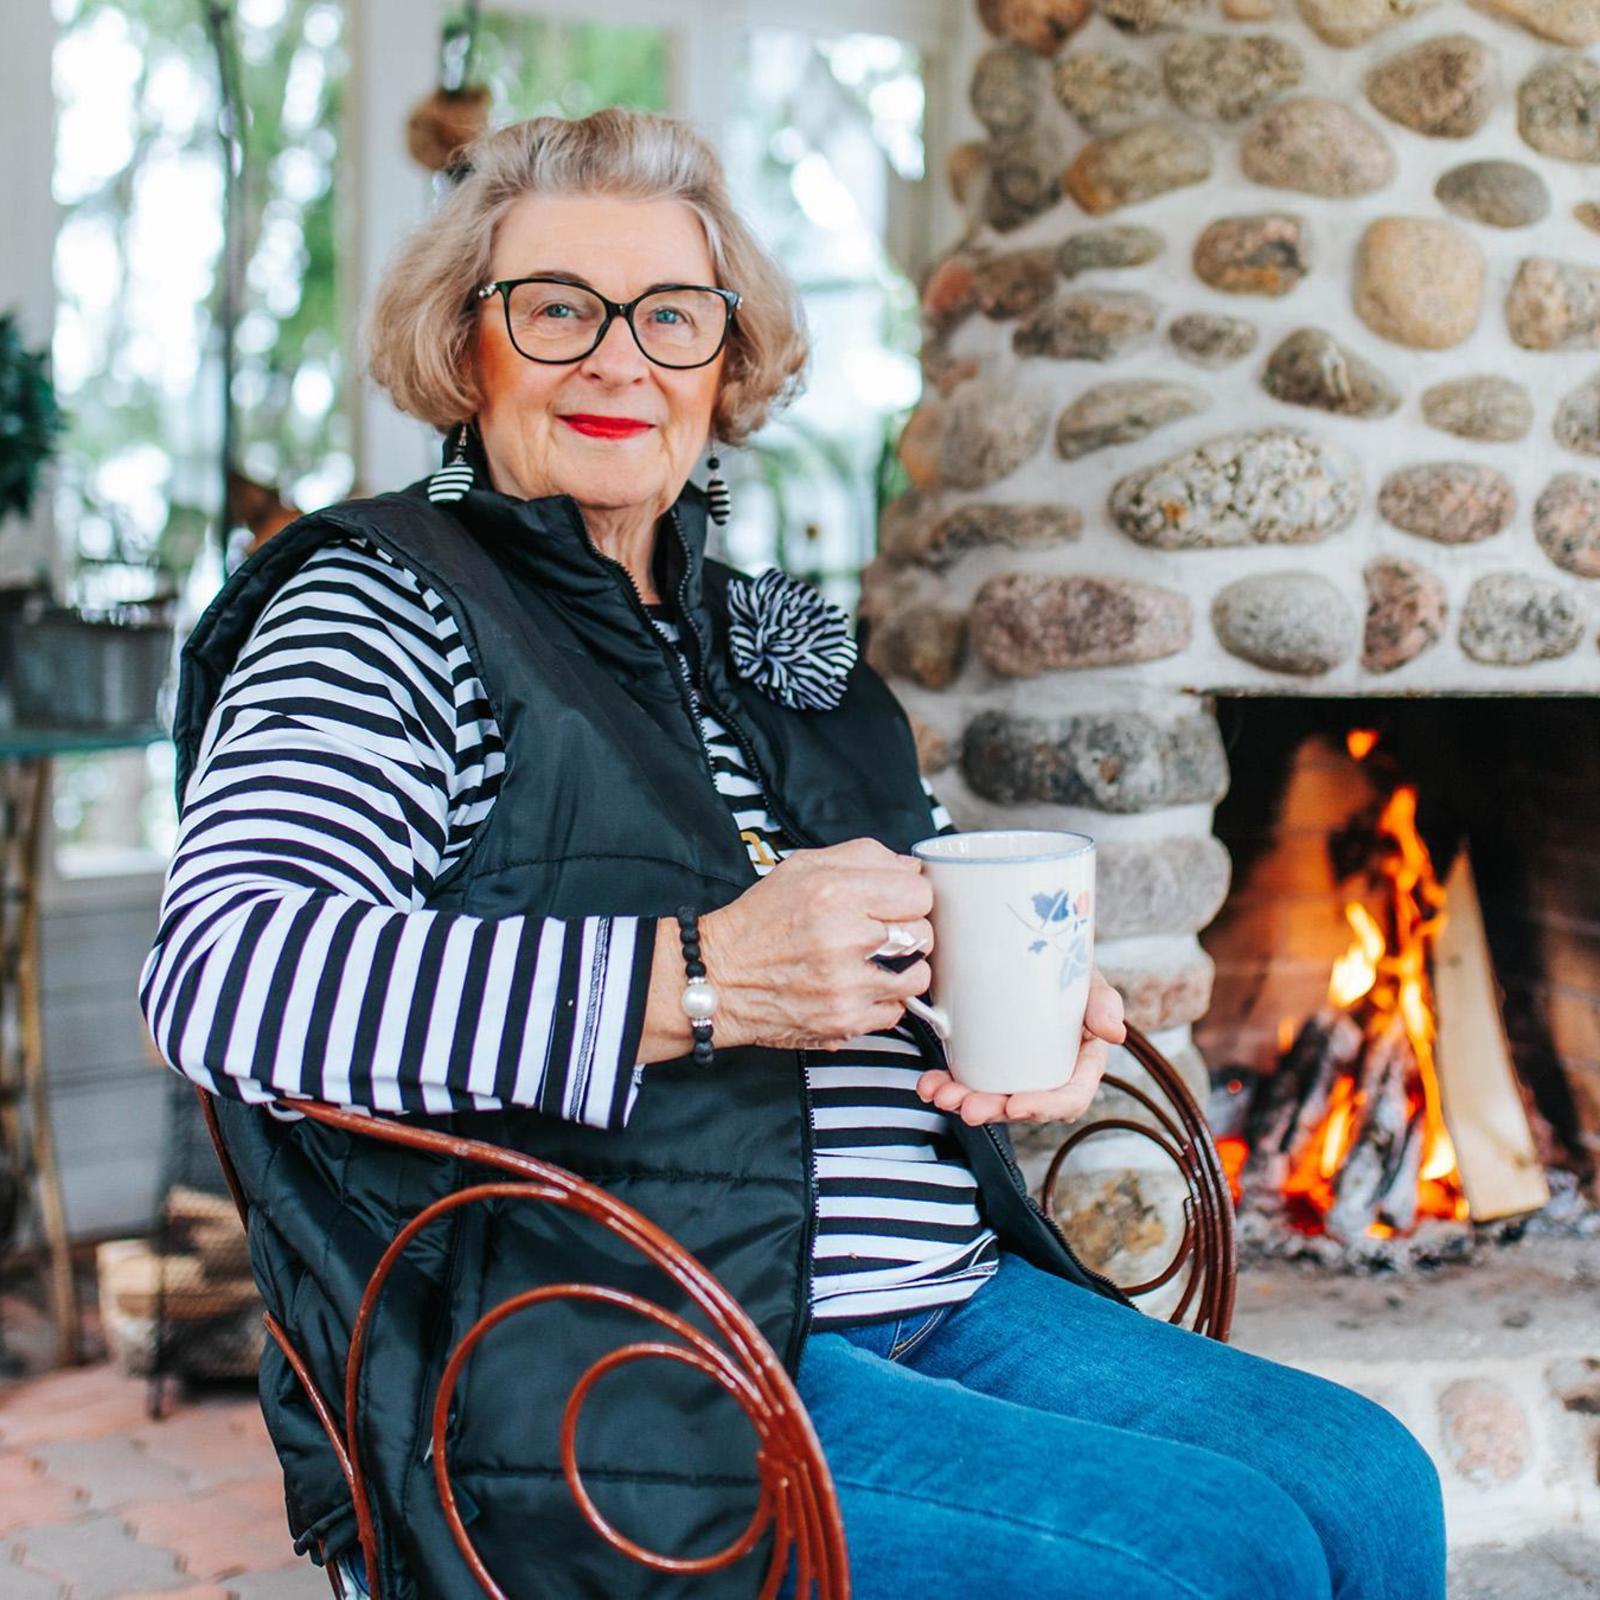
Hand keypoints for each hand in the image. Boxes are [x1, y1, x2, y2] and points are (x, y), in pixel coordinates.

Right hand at [685, 838, 933, 1052]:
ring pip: (919, 976)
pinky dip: (883, 1001)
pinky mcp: (845, 1021)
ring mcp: (846, 985)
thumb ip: (864, 857)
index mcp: (835, 892)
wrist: (718, 978)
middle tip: (881, 932)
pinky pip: (896, 1012)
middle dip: (907, 931)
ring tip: (875, 961)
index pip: (919, 893)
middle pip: (924, 933)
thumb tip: (911, 868)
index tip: (895, 902)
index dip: (909, 896)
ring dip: (903, 969)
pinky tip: (858, 986)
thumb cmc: (760, 922)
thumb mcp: (803, 867)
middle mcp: (843, 938)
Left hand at [914, 969, 1125, 1126]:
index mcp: (1080, 1063)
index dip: (1044, 1107)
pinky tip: (928, 1084)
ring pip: (990, 1098)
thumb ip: (1103, 1003)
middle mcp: (1048, 1074)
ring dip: (963, 1101)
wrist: (1033, 948)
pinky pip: (967, 1080)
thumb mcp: (1089, 980)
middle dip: (992, 1110)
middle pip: (1022, 1106)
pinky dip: (945, 1084)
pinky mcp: (987, 1061)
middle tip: (966, 1106)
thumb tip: (1114, 1033)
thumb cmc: (1068, 968)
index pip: (1069, 1097)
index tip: (1015, 1106)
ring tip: (940, 1094)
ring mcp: (1015, 1071)